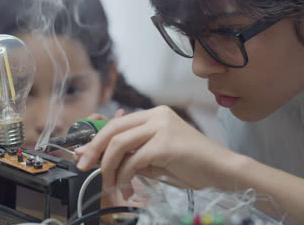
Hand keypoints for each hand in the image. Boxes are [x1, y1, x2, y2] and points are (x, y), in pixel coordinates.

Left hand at [75, 106, 234, 199]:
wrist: (221, 170)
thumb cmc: (189, 164)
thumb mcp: (155, 156)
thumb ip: (133, 152)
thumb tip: (100, 157)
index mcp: (153, 114)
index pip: (116, 123)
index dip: (95, 138)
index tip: (82, 153)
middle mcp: (156, 115)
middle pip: (113, 129)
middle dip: (93, 149)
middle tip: (82, 167)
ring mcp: (162, 127)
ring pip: (120, 143)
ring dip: (108, 167)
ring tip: (109, 184)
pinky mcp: (166, 143)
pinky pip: (135, 160)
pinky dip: (125, 175)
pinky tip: (126, 188)